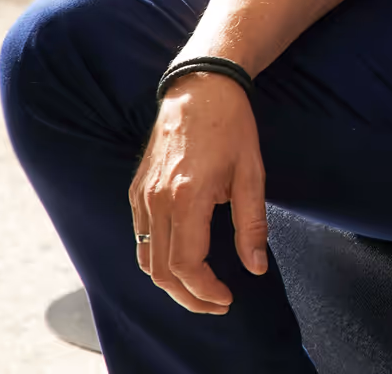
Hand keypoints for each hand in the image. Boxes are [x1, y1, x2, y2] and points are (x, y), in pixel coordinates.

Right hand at [128, 73, 269, 313]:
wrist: (200, 88)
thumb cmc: (231, 127)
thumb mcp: (252, 174)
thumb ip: (252, 225)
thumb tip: (255, 268)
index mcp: (187, 197)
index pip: (186, 266)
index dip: (205, 292)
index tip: (227, 298)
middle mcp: (157, 200)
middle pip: (162, 271)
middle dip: (189, 297)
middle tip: (217, 304)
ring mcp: (142, 195)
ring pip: (146, 258)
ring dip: (171, 282)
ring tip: (201, 289)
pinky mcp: (136, 190)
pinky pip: (141, 236)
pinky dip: (158, 258)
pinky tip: (182, 259)